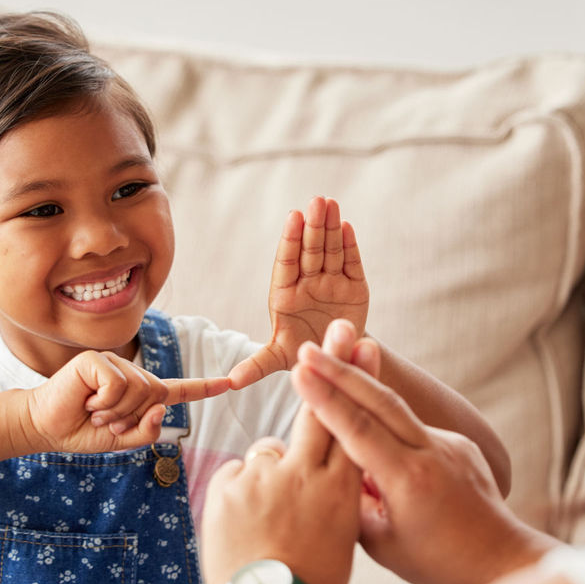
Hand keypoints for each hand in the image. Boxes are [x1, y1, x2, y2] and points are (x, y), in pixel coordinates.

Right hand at [21, 350, 228, 452]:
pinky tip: (86, 401)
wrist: (46, 428)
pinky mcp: (97, 359)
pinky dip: (104, 401)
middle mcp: (131, 373)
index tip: (231, 383)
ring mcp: (114, 362)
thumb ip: (147, 431)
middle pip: (156, 394)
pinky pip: (118, 384)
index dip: (204, 388)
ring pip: (139, 390)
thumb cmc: (81, 432)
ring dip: (115, 411)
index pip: (178, 389)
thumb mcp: (121, 439)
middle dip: (130, 417)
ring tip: (93, 411)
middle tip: (102, 420)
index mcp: (140, 392)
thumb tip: (164, 407)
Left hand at [202, 325, 362, 583]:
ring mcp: (264, 477)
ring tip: (269, 521)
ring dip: (270, 473)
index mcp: (342, 488)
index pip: (351, 421)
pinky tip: (246, 525)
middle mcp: (306, 472)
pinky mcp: (228, 486)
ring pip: (269, 451)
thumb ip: (338, 495)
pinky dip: (241, 492)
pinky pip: (238, 474)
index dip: (356, 380)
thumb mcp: (344, 537)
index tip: (359, 344)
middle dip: (327, 367)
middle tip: (335, 330)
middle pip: (316, 409)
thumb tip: (331, 470)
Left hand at [228, 196, 368, 389]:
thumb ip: (257, 365)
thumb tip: (229, 382)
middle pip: (310, 251)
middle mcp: (308, 283)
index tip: (294, 218)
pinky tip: (347, 226)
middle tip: (316, 201)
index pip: (287, 263)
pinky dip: (350, 246)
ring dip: (330, 227)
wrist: (336, 357)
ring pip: (330, 251)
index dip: (291, 240)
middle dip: (313, 227)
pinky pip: (351, 262)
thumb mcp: (279, 359)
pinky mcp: (355, 286)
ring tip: (330, 203)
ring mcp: (331, 282)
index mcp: (285, 294)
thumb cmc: (302, 352)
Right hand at [290, 324, 554, 583]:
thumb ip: (353, 501)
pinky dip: (386, 422)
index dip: (326, 397)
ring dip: (361, 386)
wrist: (500, 559)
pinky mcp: (460, 444)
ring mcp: (450, 444)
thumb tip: (332, 469)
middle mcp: (432, 453)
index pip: (358, 429)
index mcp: (409, 480)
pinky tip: (369, 421)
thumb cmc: (436, 562)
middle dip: (340, 370)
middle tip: (309, 347)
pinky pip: (413, 428)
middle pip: (380, 401)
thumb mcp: (382, 544)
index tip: (300, 371)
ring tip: (331, 362)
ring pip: (396, 409)